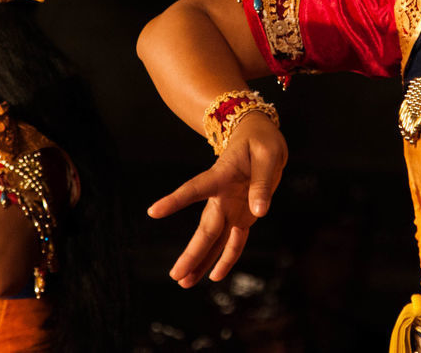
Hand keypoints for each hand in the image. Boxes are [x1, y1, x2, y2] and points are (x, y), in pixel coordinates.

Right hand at [147, 113, 286, 286]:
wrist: (259, 137)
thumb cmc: (261, 141)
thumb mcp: (267, 155)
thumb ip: (262, 183)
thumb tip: (260, 212)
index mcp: (222, 174)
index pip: (195, 188)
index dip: (176, 200)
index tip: (154, 212)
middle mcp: (221, 195)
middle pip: (206, 227)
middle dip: (192, 252)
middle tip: (175, 274)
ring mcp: (230, 207)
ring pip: (214, 238)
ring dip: (201, 260)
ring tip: (184, 283)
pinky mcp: (242, 215)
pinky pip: (235, 240)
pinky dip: (227, 257)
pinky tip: (214, 275)